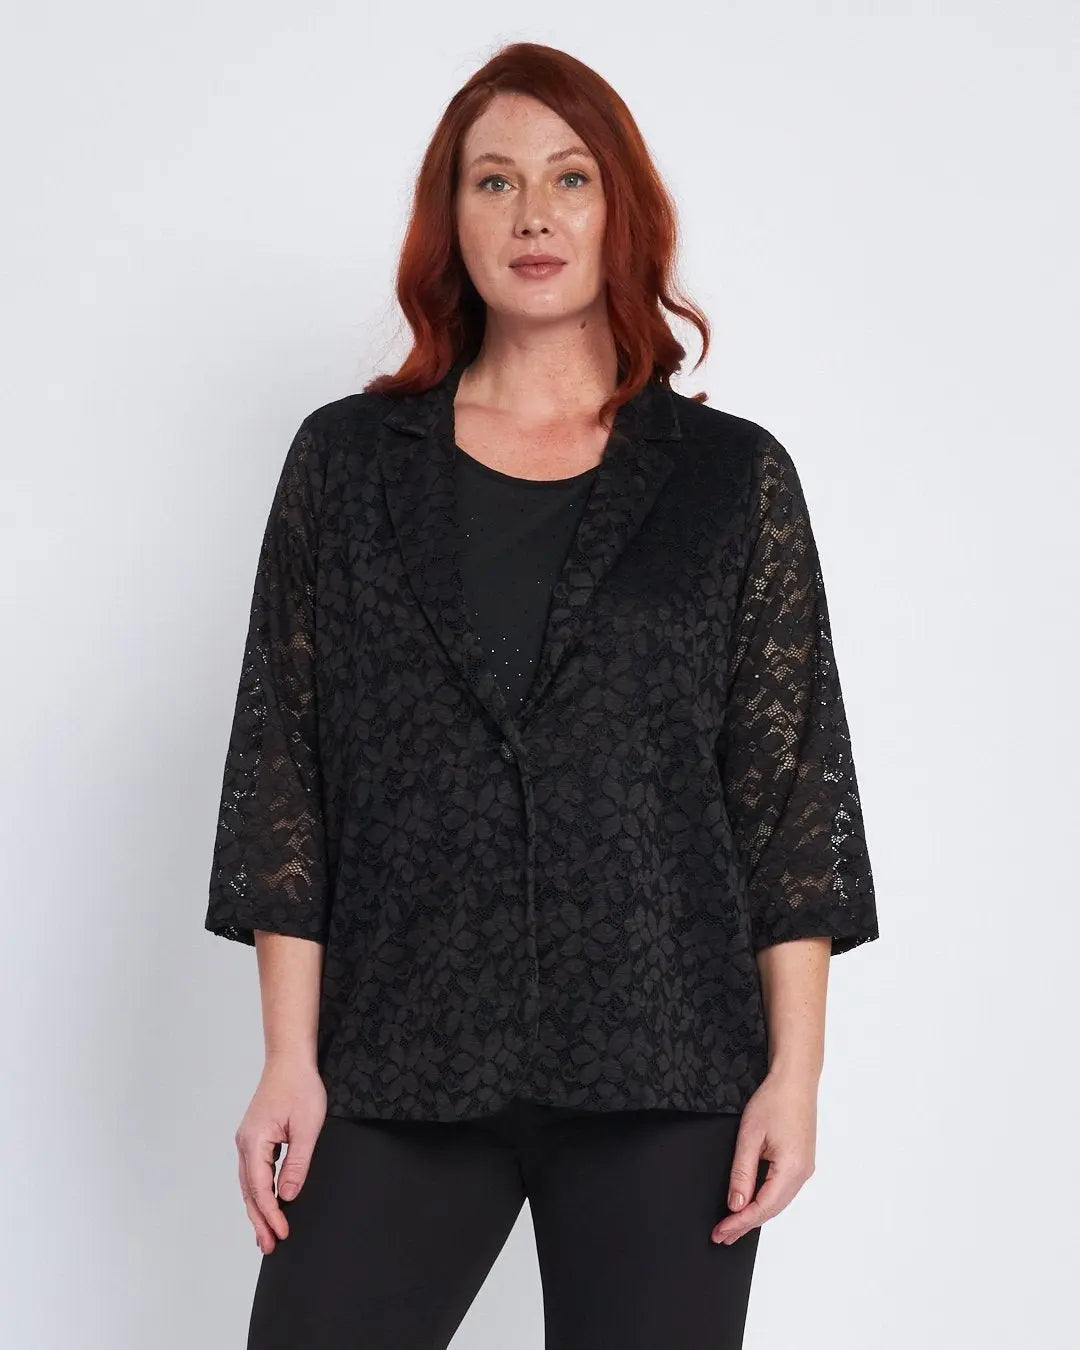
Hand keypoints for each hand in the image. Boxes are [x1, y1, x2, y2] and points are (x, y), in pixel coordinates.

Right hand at [235, 1057, 326, 1254]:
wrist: (290, 1060)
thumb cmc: (300, 1087)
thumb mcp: (307, 1127)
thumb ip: (297, 1162)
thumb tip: (288, 1195)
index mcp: (254, 1142)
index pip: (260, 1188)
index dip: (271, 1214)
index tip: (282, 1234)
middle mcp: (245, 1144)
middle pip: (249, 1191)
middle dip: (259, 1220)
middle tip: (269, 1247)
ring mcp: (247, 1140)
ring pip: (249, 1184)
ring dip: (258, 1209)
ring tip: (266, 1234)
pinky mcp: (255, 1137)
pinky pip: (253, 1172)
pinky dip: (259, 1191)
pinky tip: (267, 1202)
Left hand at [711, 1066, 817, 1244]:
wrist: (796, 1079)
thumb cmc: (774, 1100)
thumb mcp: (750, 1135)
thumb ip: (742, 1172)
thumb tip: (736, 1204)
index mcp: (792, 1169)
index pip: (762, 1207)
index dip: (739, 1222)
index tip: (721, 1232)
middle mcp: (803, 1173)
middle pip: (771, 1209)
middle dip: (745, 1224)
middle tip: (722, 1236)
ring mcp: (804, 1168)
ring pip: (778, 1202)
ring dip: (755, 1214)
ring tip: (732, 1225)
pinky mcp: (801, 1162)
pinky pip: (782, 1190)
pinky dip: (765, 1201)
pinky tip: (751, 1204)